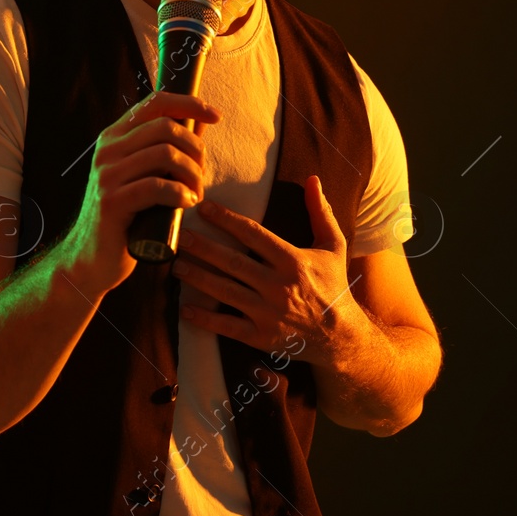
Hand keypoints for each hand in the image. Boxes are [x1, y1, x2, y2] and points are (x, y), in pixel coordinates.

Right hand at [60, 90, 220, 296]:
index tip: (215, 116)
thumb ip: (162, 150)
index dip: (189, 104)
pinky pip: (157, 186)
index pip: (155, 103)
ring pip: (165, 154)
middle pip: (166, 128)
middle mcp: (107, 150)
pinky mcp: (111, 202)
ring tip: (195, 194)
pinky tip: (186, 204)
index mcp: (114, 137)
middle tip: (201, 176)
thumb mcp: (141, 176)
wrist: (90, 259)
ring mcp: (106, 175)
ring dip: (192, 175)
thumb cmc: (125, 217)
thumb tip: (198, 123)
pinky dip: (180, 193)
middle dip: (195, 149)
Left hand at [172, 175, 352, 362]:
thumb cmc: (334, 285)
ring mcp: (268, 313)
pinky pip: (228, 327)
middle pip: (233, 262)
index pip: (254, 234)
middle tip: (178, 235)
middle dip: (203, 248)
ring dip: (198, 278)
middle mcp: (278, 286)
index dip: (227, 220)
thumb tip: (313, 178)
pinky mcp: (262, 337)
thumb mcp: (333, 246)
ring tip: (175, 266)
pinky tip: (184, 310)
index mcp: (293, 261)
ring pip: (225, 292)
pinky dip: (205, 319)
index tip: (204, 207)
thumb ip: (320, 212)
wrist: (341, 336)